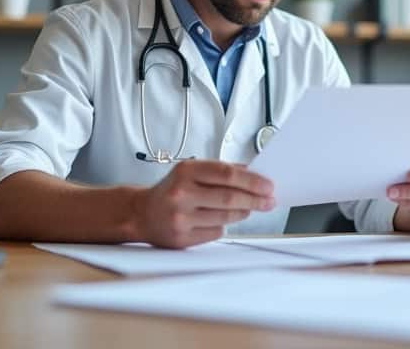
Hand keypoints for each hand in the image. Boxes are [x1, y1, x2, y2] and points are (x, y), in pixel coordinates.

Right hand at [131, 160, 274, 248]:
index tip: (268, 185)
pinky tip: (223, 220)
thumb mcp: (191, 171)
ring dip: (243, 212)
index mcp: (186, 171)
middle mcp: (181, 193)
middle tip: (268, 201)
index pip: (227, 174)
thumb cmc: (171, 190)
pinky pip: (216, 233)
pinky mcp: (182, 238)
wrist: (141, 213)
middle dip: (255, 199)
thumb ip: (220, 171)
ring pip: (225, 217)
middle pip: (229, 197)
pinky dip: (224, 226)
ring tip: (249, 208)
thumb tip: (254, 173)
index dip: (252, 180)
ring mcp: (181, 217)